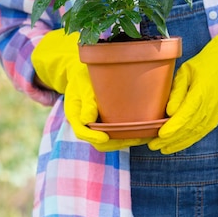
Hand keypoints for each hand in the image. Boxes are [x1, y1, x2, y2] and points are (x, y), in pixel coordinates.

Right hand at [32, 29, 149, 150]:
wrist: (86, 73)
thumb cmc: (84, 76)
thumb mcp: (83, 84)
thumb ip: (86, 100)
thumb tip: (87, 119)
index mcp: (75, 115)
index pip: (81, 132)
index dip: (92, 137)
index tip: (104, 137)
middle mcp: (86, 124)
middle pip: (99, 142)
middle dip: (116, 143)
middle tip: (133, 138)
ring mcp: (97, 126)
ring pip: (110, 142)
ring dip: (125, 141)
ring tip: (142, 136)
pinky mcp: (108, 124)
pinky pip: (117, 134)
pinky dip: (128, 135)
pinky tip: (142, 130)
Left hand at [148, 21, 217, 153]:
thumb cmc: (201, 68)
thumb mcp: (185, 72)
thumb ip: (177, 91)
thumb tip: (169, 112)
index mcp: (203, 91)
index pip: (188, 112)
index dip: (175, 126)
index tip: (161, 134)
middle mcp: (212, 105)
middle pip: (191, 126)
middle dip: (172, 138)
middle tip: (154, 145)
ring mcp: (216, 113)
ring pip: (196, 133)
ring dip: (179, 143)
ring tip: (162, 148)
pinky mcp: (217, 118)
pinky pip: (202, 133)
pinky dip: (188, 141)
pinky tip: (176, 145)